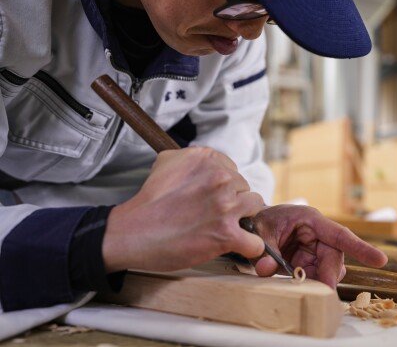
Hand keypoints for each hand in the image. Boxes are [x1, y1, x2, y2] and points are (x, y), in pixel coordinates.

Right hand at [102, 147, 264, 271]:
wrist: (133, 232)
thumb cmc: (149, 202)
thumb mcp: (166, 162)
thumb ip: (191, 157)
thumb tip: (208, 163)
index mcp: (208, 159)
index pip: (234, 170)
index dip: (225, 187)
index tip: (211, 198)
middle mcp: (219, 178)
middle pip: (245, 188)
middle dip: (233, 202)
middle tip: (213, 216)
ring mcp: (225, 206)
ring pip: (255, 208)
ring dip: (244, 219)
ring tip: (226, 228)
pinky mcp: (226, 234)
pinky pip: (255, 241)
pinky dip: (250, 247)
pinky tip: (238, 247)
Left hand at [252, 205, 387, 287]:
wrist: (252, 225)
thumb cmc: (260, 222)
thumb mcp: (259, 234)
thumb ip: (263, 251)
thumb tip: (266, 268)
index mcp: (309, 220)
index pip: (339, 234)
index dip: (360, 248)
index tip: (380, 260)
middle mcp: (318, 234)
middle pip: (335, 258)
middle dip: (328, 275)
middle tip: (322, 292)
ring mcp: (316, 248)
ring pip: (329, 269)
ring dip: (317, 279)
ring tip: (297, 278)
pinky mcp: (311, 260)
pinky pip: (318, 275)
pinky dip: (310, 282)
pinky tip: (297, 280)